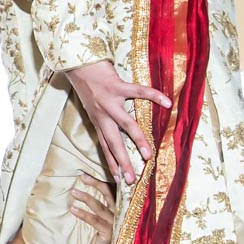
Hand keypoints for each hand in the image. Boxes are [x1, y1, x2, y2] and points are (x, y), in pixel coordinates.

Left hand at [66, 61, 170, 184]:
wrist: (77, 63)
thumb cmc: (87, 84)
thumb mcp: (92, 106)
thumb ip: (102, 118)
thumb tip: (113, 128)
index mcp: (98, 121)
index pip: (106, 147)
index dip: (112, 163)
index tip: (118, 180)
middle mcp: (103, 115)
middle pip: (114, 143)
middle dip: (122, 162)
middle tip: (131, 179)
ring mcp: (110, 101)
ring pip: (126, 125)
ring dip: (137, 140)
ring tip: (147, 154)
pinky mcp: (116, 86)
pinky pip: (138, 92)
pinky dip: (154, 96)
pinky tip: (167, 103)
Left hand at [70, 174, 114, 243]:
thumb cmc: (96, 235)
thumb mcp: (96, 218)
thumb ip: (92, 206)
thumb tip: (75, 190)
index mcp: (115, 207)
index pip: (110, 190)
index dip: (100, 180)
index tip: (86, 172)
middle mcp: (117, 213)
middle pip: (108, 194)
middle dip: (95, 183)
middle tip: (82, 176)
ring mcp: (114, 223)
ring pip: (99, 206)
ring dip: (86, 198)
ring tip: (73, 192)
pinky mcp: (108, 233)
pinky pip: (95, 221)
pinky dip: (84, 214)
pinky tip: (73, 210)